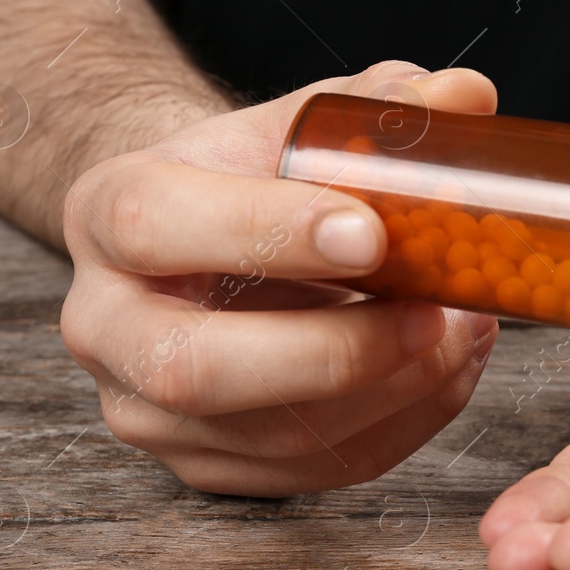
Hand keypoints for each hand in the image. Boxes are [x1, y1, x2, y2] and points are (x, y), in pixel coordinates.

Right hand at [61, 62, 501, 494]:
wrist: (208, 242)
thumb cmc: (253, 178)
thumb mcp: (293, 124)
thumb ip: (373, 108)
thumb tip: (465, 98)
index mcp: (107, 212)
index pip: (157, 226)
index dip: (266, 232)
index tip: (372, 234)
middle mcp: (103, 324)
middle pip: (194, 366)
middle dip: (335, 351)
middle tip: (434, 314)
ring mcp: (146, 409)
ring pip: (269, 435)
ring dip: (391, 392)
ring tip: (463, 333)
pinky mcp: (204, 464)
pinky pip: (313, 470)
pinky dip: (401, 425)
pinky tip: (447, 371)